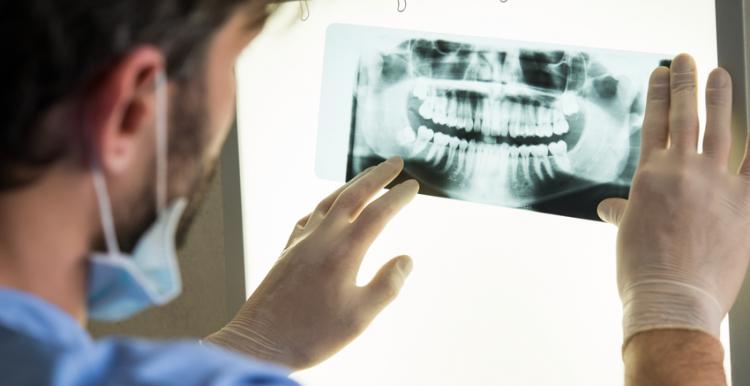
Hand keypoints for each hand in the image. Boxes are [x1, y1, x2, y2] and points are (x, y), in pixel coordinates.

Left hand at [206, 157, 418, 369]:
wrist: (260, 343)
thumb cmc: (312, 334)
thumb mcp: (360, 317)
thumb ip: (387, 285)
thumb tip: (406, 259)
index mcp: (343, 251)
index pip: (378, 213)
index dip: (398, 197)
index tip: (414, 186)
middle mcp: (321, 238)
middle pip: (352, 195)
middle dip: (377, 176)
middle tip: (396, 162)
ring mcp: (300, 242)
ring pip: (329, 201)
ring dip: (351, 184)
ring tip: (368, 176)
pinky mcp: (286, 251)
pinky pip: (309, 216)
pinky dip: (325, 205)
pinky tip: (328, 209)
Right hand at [597, 54, 749, 344]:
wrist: (672, 300)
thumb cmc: (643, 271)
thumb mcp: (626, 234)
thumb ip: (623, 212)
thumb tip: (609, 208)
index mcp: (649, 176)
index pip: (653, 123)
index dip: (657, 94)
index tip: (660, 74)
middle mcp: (681, 170)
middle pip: (684, 115)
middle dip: (685, 82)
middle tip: (686, 59)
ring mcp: (716, 184)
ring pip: (721, 129)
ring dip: (720, 98)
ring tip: (719, 75)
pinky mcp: (745, 203)